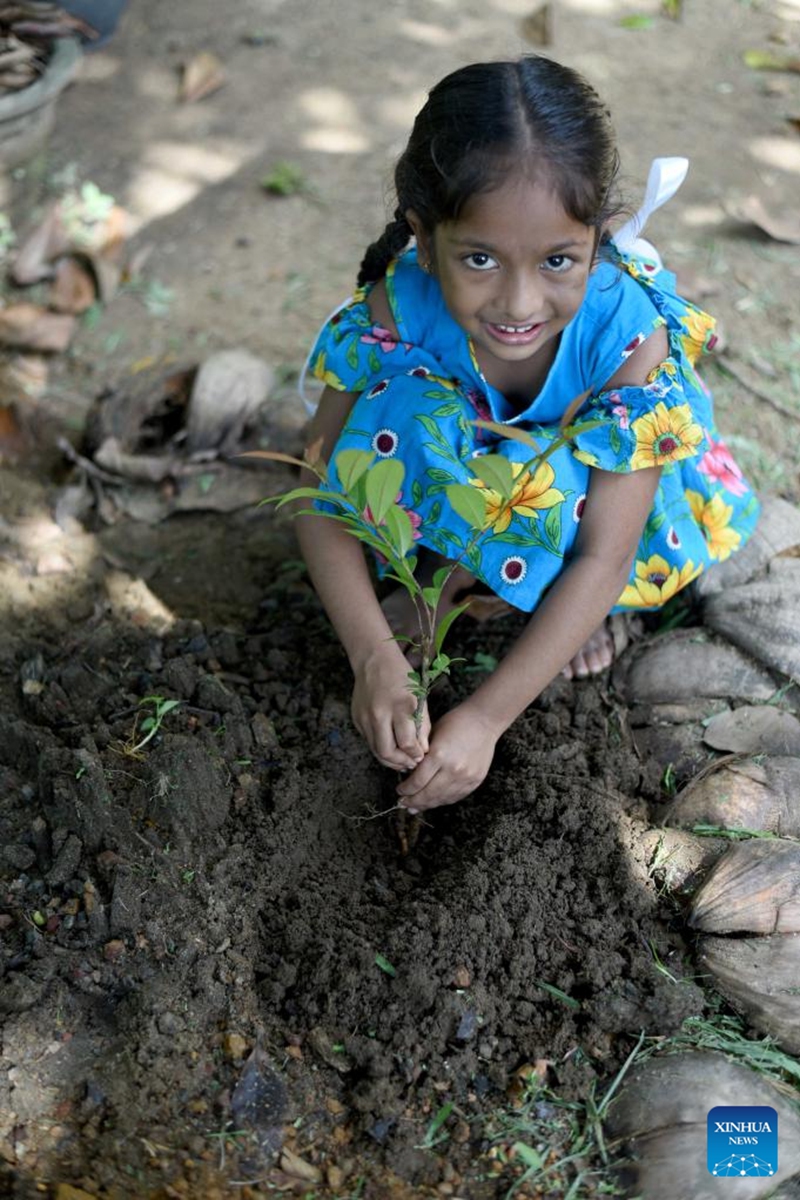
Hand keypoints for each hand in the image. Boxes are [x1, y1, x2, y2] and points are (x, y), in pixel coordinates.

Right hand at [351, 643, 429, 771]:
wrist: (375, 661)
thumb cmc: (402, 678)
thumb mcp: (419, 698)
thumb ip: (422, 726)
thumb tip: (422, 751)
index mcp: (400, 706)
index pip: (407, 743)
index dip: (416, 755)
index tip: (421, 756)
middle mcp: (379, 714)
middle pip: (388, 753)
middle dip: (401, 763)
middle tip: (410, 764)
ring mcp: (365, 717)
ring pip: (376, 750)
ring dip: (390, 760)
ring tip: (402, 759)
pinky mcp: (357, 719)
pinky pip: (369, 741)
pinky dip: (380, 747)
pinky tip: (390, 745)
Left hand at [396, 704, 497, 811]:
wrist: (484, 721)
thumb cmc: (456, 723)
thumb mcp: (432, 734)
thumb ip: (422, 755)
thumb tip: (409, 775)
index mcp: (439, 755)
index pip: (417, 781)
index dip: (406, 789)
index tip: (399, 791)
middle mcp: (453, 770)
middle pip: (428, 794)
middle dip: (413, 801)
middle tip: (403, 804)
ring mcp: (466, 777)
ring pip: (442, 799)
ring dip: (427, 805)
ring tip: (415, 808)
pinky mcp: (475, 781)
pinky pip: (455, 797)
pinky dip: (443, 801)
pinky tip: (434, 802)